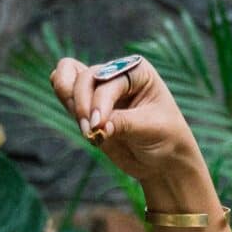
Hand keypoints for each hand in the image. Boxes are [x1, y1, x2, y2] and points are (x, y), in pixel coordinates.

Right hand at [48, 55, 200, 191]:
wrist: (164, 161)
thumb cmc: (166, 138)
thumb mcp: (150, 129)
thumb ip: (122, 123)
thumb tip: (96, 126)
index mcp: (136, 70)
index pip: (107, 78)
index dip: (100, 101)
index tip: (98, 126)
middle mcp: (115, 74)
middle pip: (84, 76)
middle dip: (82, 104)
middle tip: (89, 132)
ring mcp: (99, 90)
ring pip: (68, 79)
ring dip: (71, 104)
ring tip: (86, 131)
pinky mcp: (87, 107)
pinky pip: (65, 93)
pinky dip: (66, 103)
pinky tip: (79, 121)